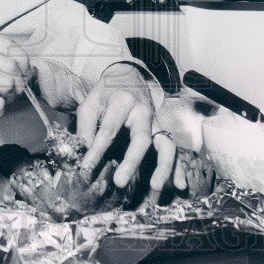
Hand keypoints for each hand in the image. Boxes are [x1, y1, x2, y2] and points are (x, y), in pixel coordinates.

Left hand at [75, 62, 175, 194]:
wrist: (129, 76)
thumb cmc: (106, 93)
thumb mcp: (90, 103)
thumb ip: (86, 128)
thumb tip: (84, 154)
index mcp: (122, 102)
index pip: (109, 130)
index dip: (97, 151)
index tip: (86, 168)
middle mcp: (143, 113)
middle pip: (142, 139)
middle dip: (132, 162)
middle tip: (120, 182)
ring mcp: (156, 123)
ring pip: (166, 145)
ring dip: (163, 167)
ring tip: (155, 187)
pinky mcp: (163, 132)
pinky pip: (175, 150)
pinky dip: (179, 168)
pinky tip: (179, 185)